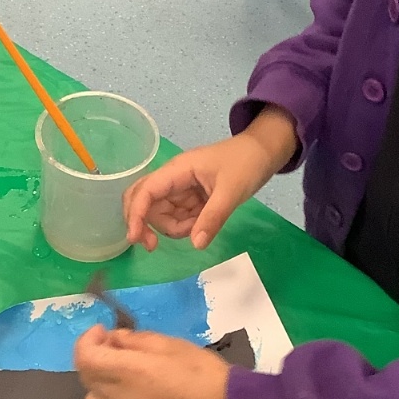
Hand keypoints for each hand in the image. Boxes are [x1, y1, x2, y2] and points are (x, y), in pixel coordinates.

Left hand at [76, 326, 230, 398]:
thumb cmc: (204, 374)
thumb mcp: (172, 345)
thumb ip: (137, 340)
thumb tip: (114, 340)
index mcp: (129, 372)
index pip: (85, 357)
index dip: (87, 340)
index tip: (103, 332)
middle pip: (86, 379)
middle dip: (95, 359)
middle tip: (115, 350)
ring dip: (99, 389)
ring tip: (120, 381)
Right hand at [124, 107, 298, 250]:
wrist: (263, 152)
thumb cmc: (246, 163)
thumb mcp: (232, 191)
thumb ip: (213, 217)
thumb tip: (196, 244)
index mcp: (178, 170)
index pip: (146, 191)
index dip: (136, 215)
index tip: (135, 239)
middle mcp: (173, 179)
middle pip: (144, 202)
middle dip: (143, 223)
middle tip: (153, 246)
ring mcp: (181, 188)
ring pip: (160, 213)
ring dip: (171, 227)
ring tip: (200, 226)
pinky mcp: (190, 198)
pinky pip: (177, 216)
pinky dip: (184, 226)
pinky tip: (202, 224)